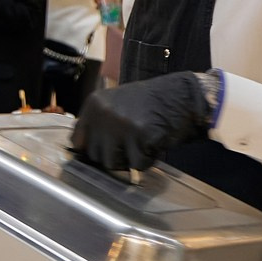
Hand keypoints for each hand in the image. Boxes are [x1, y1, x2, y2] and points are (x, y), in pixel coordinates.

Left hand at [70, 73, 213, 172]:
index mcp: (94, 104)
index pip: (77, 140)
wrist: (184, 96)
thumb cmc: (152, 103)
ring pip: (113, 163)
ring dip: (130, 159)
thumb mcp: (116, 105)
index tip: (101, 152)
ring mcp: (121, 124)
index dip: (90, 150)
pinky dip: (149, 160)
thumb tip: (81, 151)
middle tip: (132, 143)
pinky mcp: (141, 136)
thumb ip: (99, 124)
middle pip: (95, 155)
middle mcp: (103, 113)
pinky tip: (155, 142)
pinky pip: (138, 164)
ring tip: (143, 141)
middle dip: (114, 156)